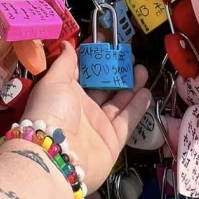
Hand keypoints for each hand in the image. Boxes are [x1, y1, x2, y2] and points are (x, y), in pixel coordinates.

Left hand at [23, 43, 151, 189]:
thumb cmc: (51, 113)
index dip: (95, 57)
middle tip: (129, 56)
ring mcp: (99, 124)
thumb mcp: (54, 81)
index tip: (107, 41)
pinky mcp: (113, 140)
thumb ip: (65, 63)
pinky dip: (138, 107)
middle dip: (116, 71)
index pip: (83, 71)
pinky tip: (147, 92)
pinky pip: (128, 120)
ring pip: (119, 101)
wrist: (56, 157)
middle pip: (104, 86)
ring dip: (131, 85)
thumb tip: (68, 44)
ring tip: (142, 69)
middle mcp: (83, 108)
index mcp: (66, 92)